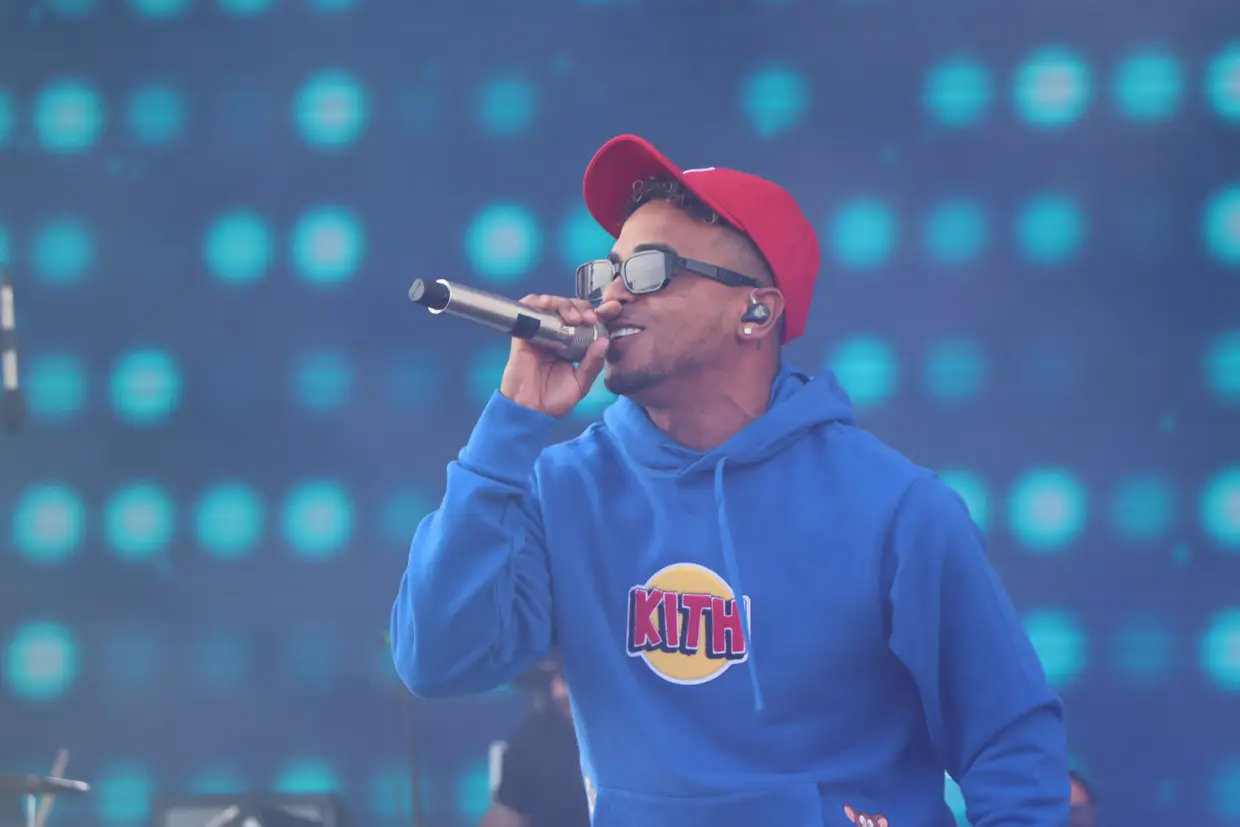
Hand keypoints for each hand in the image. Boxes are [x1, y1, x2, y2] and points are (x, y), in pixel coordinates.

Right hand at [499, 295, 620, 417]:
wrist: (530, 411)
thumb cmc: (554, 401)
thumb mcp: (581, 384)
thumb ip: (593, 364)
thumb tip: (605, 341)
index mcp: (573, 346)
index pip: (586, 321)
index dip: (599, 311)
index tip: (612, 309)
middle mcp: (557, 336)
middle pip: (570, 307)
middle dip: (582, 307)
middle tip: (590, 318)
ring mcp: (541, 333)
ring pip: (552, 304)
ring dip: (565, 304)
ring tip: (574, 317)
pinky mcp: (525, 333)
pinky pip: (529, 308)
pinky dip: (539, 302)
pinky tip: (550, 307)